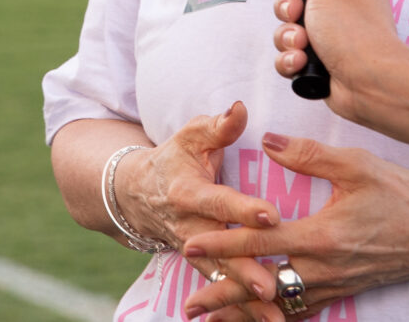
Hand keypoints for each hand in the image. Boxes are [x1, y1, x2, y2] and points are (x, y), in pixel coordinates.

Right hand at [116, 103, 285, 310]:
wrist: (135, 194)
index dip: (242, 209)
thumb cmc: (175, 159)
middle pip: (219, 251)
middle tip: (270, 286)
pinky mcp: (199, 266)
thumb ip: (217, 126)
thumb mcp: (190, 137)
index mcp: (188, 192)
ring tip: (272, 316)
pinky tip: (264, 321)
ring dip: (243, 299)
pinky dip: (237, 309)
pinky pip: (219, 290)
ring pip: (219, 278)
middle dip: (244, 270)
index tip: (271, 215)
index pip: (218, 201)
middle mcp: (188, 227)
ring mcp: (192, 251)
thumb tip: (240, 108)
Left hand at [178, 134, 408, 319]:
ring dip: (243, 311)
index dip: (222, 243)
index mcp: (320, 236)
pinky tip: (258, 317)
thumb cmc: (402, 196)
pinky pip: (301, 308)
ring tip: (211, 319)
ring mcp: (333, 284)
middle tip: (188, 305)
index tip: (189, 245)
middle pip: (261, 285)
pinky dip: (275, 314)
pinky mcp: (343, 291)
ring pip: (278, 304)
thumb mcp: (357, 166)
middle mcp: (323, 268)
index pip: (259, 242)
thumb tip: (269, 140)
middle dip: (222, 294)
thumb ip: (309, 155)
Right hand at [273, 0, 408, 121]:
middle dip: (288, 9)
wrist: (370, 84)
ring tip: (301, 45)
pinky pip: (292, 57)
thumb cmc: (355, 31)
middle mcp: (343, 9)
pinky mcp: (322, 65)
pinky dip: (292, 60)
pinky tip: (301, 63)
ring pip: (290, 30)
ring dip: (287, 37)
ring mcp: (332, 38)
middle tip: (296, 13)